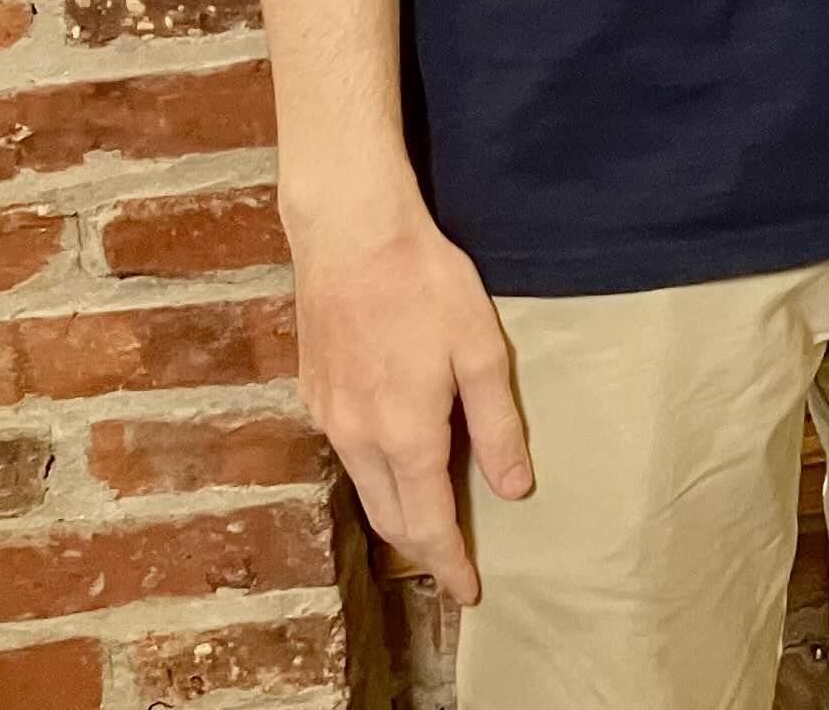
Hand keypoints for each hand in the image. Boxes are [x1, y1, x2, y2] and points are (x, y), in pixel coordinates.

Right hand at [284, 180, 530, 604]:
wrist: (351, 236)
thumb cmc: (426, 285)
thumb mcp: (481, 350)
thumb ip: (498, 424)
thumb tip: (514, 489)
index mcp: (405, 433)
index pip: (428, 522)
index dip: (449, 562)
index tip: (468, 592)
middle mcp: (358, 437)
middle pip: (390, 516)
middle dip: (421, 548)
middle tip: (452, 567)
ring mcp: (329, 416)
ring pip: (364, 487)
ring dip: (396, 512)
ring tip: (429, 522)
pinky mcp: (315, 392)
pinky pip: (347, 451)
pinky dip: (374, 474)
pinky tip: (395, 461)